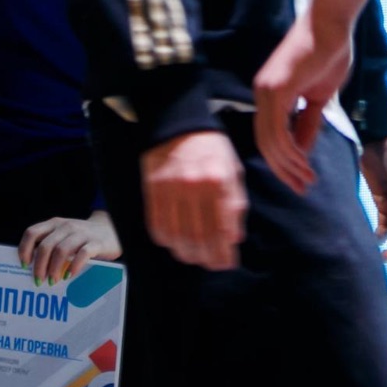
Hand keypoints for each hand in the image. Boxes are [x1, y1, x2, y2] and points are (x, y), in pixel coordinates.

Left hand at [19, 210, 121, 283]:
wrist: (110, 231)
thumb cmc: (81, 238)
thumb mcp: (63, 236)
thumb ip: (50, 245)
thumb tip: (32, 267)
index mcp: (53, 224)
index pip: (32, 233)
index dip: (25, 249)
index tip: (24, 265)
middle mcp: (65, 227)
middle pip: (45, 246)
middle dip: (39, 265)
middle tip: (38, 280)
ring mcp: (81, 234)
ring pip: (61, 250)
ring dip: (54, 268)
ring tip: (52, 281)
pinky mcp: (95, 243)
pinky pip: (82, 254)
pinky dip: (74, 266)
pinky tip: (69, 276)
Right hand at [141, 129, 246, 270]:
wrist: (177, 123)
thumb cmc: (211, 149)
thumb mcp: (233, 172)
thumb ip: (234, 204)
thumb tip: (233, 238)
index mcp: (219, 182)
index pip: (222, 229)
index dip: (224, 253)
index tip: (226, 263)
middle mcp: (194, 187)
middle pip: (199, 237)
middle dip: (206, 257)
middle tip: (211, 264)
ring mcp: (170, 188)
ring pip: (176, 234)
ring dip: (185, 252)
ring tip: (192, 256)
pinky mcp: (152, 188)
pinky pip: (156, 223)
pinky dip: (165, 239)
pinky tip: (173, 242)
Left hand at [253, 7, 353, 193]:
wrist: (332, 25)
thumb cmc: (328, 55)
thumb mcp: (318, 98)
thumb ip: (308, 123)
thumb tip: (301, 151)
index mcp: (269, 96)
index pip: (268, 137)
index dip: (281, 161)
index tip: (299, 180)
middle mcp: (261, 93)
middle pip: (264, 142)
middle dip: (282, 170)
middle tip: (301, 189)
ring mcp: (266, 90)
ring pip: (269, 140)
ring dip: (288, 165)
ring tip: (307, 181)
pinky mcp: (276, 87)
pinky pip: (277, 128)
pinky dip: (290, 150)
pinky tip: (304, 163)